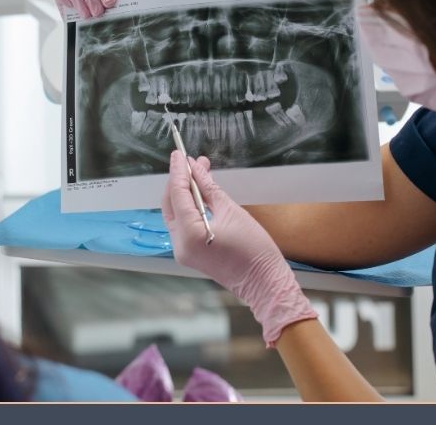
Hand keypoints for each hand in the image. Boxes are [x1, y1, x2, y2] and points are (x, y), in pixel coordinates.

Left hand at [161, 151, 316, 345]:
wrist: (264, 282)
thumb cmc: (254, 248)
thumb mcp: (231, 211)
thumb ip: (209, 188)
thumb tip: (196, 168)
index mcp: (190, 234)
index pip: (178, 194)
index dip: (178, 171)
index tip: (179, 153)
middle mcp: (179, 244)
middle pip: (171, 204)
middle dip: (180, 180)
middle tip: (190, 161)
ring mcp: (182, 251)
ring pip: (175, 213)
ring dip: (185, 192)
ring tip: (198, 171)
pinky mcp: (189, 253)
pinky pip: (183, 223)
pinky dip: (188, 206)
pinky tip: (199, 192)